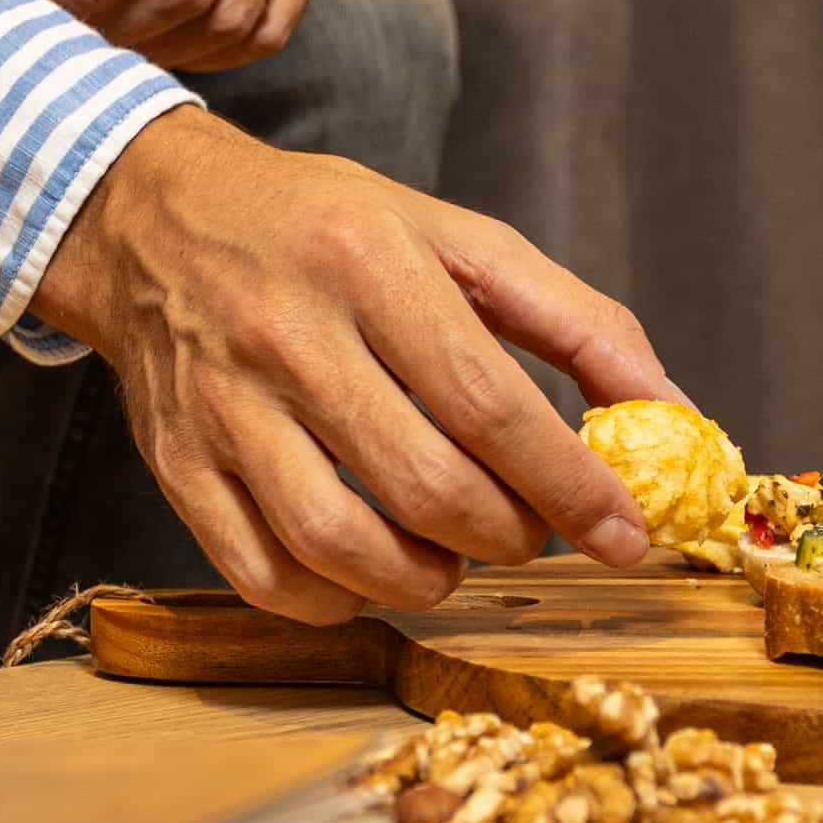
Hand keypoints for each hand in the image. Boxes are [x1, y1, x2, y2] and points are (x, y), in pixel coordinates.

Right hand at [31, 108, 680, 622]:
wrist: (154, 221)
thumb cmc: (326, 232)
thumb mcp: (454, 236)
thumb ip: (572, 319)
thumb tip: (668, 407)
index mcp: (369, 262)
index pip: (490, 403)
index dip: (570, 486)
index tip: (626, 534)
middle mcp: (287, 334)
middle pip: (423, 486)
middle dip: (506, 537)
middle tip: (529, 534)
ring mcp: (222, 408)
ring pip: (338, 545)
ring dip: (426, 580)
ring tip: (453, 558)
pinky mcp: (177, 466)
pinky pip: (263, 576)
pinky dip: (335, 601)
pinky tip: (370, 573)